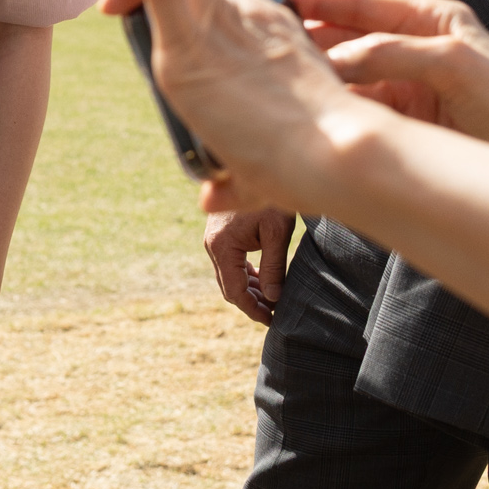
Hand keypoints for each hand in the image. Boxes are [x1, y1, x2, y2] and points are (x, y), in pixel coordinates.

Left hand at [96, 0, 363, 200]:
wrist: (338, 154)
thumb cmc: (316, 164)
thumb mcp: (265, 158)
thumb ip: (236, 174)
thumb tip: (210, 199)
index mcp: (263, 29)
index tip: (135, 13)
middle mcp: (242, 12)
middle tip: (113, 1)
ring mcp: (219, 21)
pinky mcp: (194, 42)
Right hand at [203, 200, 293, 324]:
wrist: (248, 169)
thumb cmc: (269, 198)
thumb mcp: (276, 233)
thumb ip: (274, 267)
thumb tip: (272, 298)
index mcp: (222, 246)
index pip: (235, 291)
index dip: (253, 309)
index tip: (272, 319)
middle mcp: (212, 245)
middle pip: (228, 286)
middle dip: (251, 302)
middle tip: (274, 312)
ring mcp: (213, 239)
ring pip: (227, 276)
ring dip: (247, 289)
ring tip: (271, 299)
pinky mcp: (219, 233)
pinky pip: (228, 262)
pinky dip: (243, 274)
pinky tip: (261, 279)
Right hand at [291, 0, 488, 156]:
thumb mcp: (453, 65)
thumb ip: (393, 53)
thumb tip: (335, 59)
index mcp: (428, 20)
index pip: (358, 4)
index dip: (316, 1)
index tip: (275, 0)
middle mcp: (413, 50)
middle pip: (345, 41)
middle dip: (304, 44)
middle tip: (260, 49)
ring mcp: (408, 89)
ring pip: (347, 82)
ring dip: (315, 85)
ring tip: (274, 88)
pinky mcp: (407, 127)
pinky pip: (360, 115)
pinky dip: (334, 116)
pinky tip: (307, 120)